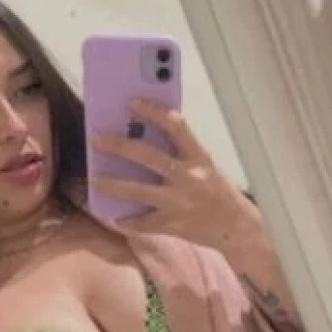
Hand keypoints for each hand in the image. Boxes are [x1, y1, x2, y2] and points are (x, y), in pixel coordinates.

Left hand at [92, 99, 250, 247]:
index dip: (153, 112)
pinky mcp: (172, 225)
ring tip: (94, 180)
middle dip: (119, 146)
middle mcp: (189, 178)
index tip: (131, 102)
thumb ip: (181, 153)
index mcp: (199, 158)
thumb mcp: (205, 166)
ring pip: (138, 191)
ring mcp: (179, 202)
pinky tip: (115, 216)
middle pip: (149, 157)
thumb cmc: (218, 192)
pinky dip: (127, 220)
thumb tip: (144, 136)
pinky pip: (142, 222)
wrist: (237, 228)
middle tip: (97, 139)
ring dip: (112, 185)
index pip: (176, 127)